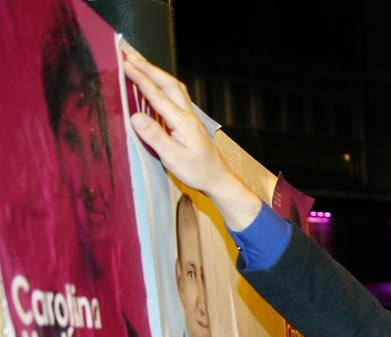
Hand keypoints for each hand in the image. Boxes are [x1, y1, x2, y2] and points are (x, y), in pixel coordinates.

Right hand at [120, 44, 261, 229]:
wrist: (218, 179)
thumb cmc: (197, 172)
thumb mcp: (172, 158)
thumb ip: (154, 136)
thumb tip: (135, 117)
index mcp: (182, 122)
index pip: (158, 95)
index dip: (141, 79)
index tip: (126, 65)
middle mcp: (188, 115)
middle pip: (169, 84)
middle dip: (149, 68)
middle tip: (130, 56)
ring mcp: (191, 117)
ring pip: (175, 87)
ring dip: (157, 73)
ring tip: (140, 64)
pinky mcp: (190, 122)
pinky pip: (176, 96)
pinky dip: (163, 85)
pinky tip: (156, 84)